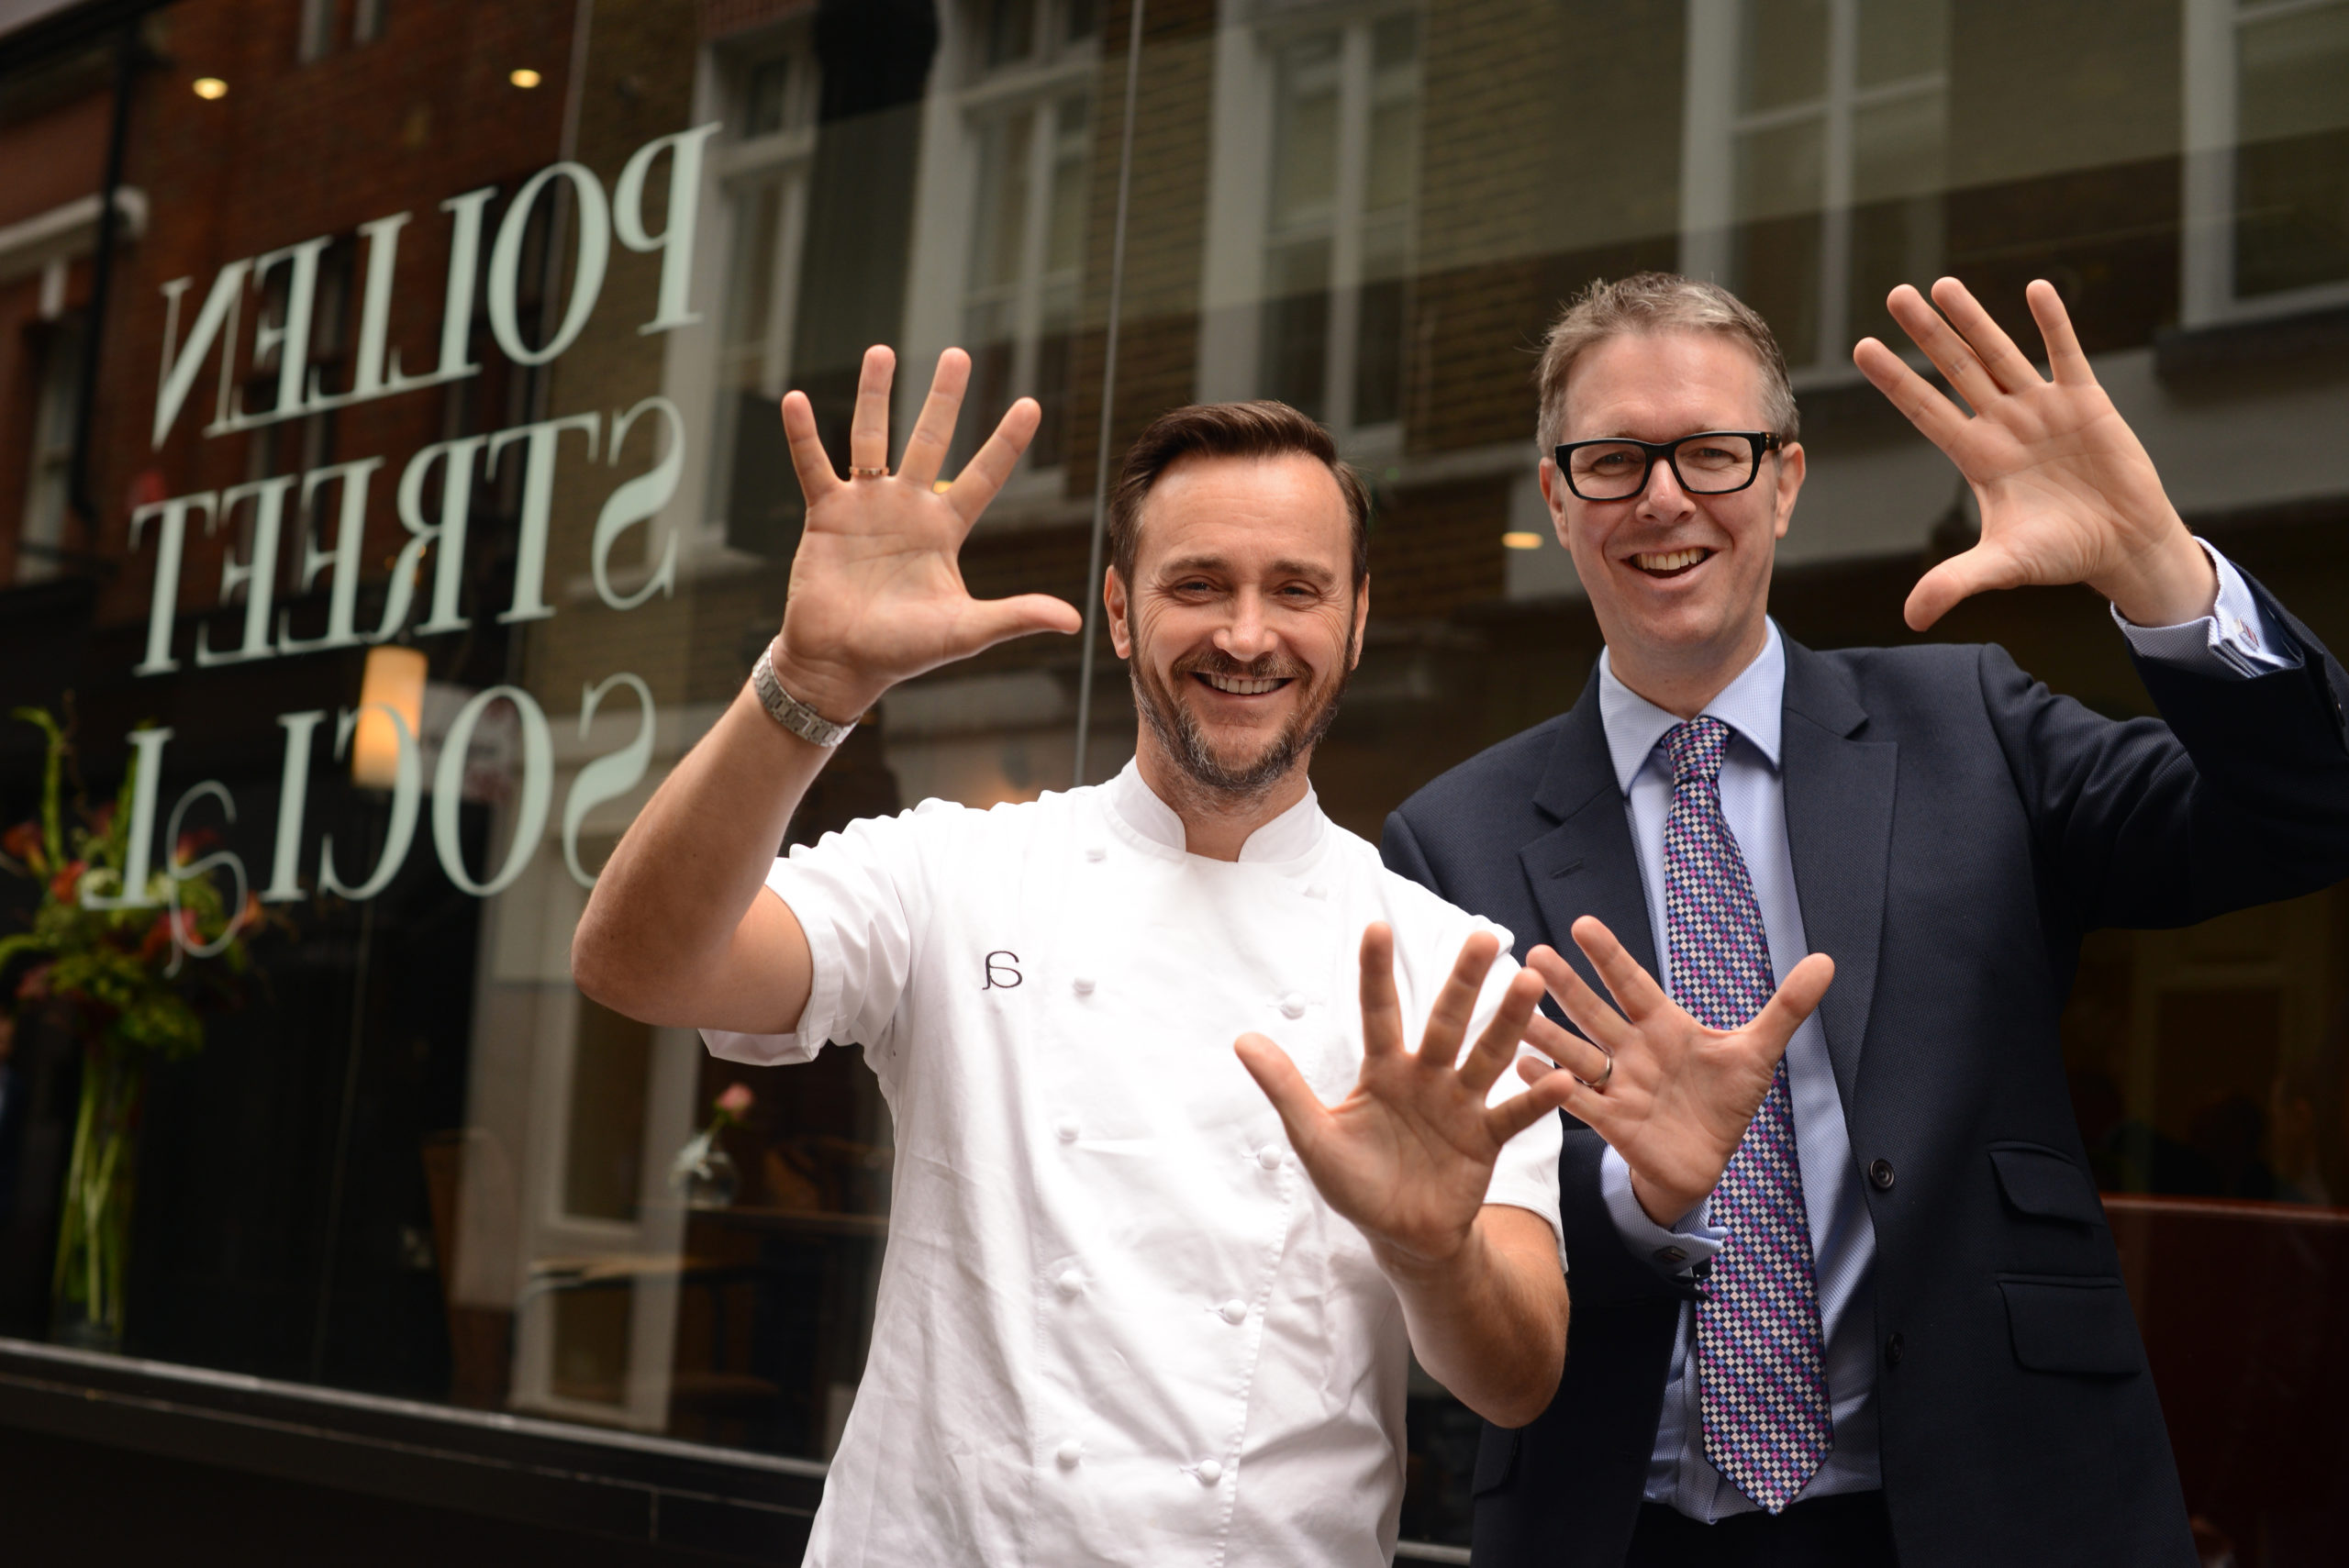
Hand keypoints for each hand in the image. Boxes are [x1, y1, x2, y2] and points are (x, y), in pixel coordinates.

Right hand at [770, 345, 1081, 719]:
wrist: (842, 665)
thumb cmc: (904, 651)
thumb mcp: (965, 631)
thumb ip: (1015, 617)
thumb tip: (1073, 621)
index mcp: (944, 529)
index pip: (983, 475)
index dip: (1005, 441)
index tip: (1030, 403)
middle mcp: (907, 508)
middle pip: (930, 440)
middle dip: (944, 398)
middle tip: (958, 354)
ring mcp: (865, 506)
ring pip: (871, 438)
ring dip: (875, 396)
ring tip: (882, 352)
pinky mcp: (826, 515)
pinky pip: (814, 466)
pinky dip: (803, 435)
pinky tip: (796, 400)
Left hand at [1235, 925, 1580, 1275]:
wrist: (1401, 1237)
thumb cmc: (1356, 1183)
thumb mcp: (1314, 1138)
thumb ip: (1285, 1088)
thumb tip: (1243, 1040)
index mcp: (1383, 1071)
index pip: (1378, 1013)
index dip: (1375, 972)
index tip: (1377, 926)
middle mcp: (1426, 1077)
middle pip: (1446, 1021)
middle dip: (1463, 982)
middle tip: (1482, 937)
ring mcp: (1460, 1105)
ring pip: (1486, 1056)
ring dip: (1508, 1023)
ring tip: (1529, 984)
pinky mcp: (1486, 1139)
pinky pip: (1513, 1114)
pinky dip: (1538, 1099)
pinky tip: (1562, 1077)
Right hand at [1517, 916, 1832, 1226]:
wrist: (1705, 1161)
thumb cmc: (1724, 1101)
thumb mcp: (1757, 1052)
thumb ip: (1786, 1007)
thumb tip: (1826, 960)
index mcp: (1663, 1026)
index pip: (1633, 984)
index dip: (1610, 957)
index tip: (1583, 924)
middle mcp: (1632, 1050)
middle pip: (1595, 1014)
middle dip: (1566, 987)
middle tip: (1535, 957)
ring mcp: (1618, 1085)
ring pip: (1577, 1054)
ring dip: (1548, 1035)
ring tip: (1518, 1012)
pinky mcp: (1612, 1122)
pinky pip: (1577, 1102)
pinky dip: (1552, 1087)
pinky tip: (1523, 1067)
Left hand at [1854, 277, 2214, 631]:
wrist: (2123, 545)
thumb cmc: (2061, 553)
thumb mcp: (2003, 566)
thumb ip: (1956, 582)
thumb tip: (1911, 617)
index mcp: (1976, 457)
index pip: (1925, 410)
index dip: (1895, 380)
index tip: (1862, 348)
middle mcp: (2002, 424)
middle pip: (1955, 370)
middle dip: (1926, 334)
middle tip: (1896, 293)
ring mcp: (2042, 409)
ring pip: (2000, 354)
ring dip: (1975, 320)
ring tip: (1944, 284)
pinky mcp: (2087, 402)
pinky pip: (2065, 355)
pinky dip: (2052, 324)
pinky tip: (2034, 289)